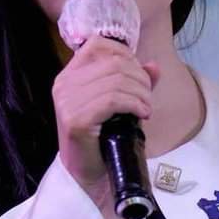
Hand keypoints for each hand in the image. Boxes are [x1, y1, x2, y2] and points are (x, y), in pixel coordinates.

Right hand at [52, 36, 159, 210]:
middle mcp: (64, 84)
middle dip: (140, 78)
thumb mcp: (120, 103)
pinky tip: (142, 114)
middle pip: (114, 63)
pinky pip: (114, 100)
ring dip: (141, 93)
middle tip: (147, 97)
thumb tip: (154, 66)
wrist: (88, 174)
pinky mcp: (76, 119)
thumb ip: (134, 82)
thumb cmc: (102, 138)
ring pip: (116, 81)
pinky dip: (135, 104)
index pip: (98, 45)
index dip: (125, 55)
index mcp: (69, 75)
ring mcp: (67, 101)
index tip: (138, 76)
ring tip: (146, 108)